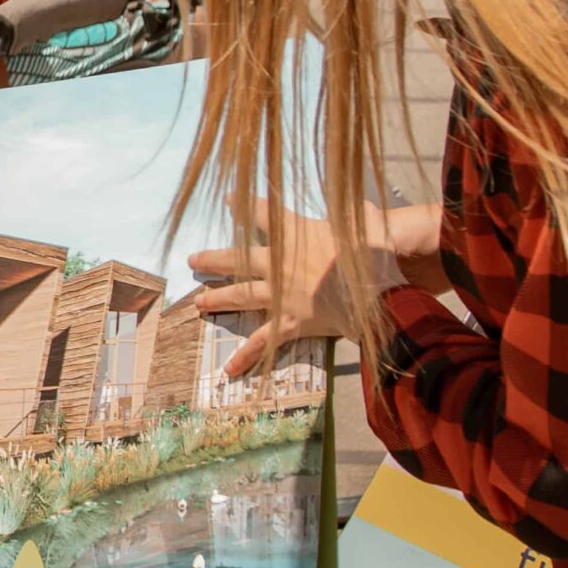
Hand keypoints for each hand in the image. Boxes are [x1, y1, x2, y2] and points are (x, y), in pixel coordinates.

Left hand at [186, 212, 394, 378]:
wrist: (374, 287)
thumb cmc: (373, 249)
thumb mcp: (364, 219)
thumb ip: (355, 212)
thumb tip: (370, 207)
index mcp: (295, 234)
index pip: (264, 214)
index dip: (244, 206)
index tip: (227, 199)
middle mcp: (279, 263)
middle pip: (238, 259)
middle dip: (214, 259)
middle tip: (193, 261)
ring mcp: (281, 295)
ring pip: (241, 295)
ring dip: (218, 299)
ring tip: (198, 303)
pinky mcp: (289, 323)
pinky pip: (263, 341)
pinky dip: (246, 355)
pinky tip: (228, 369)